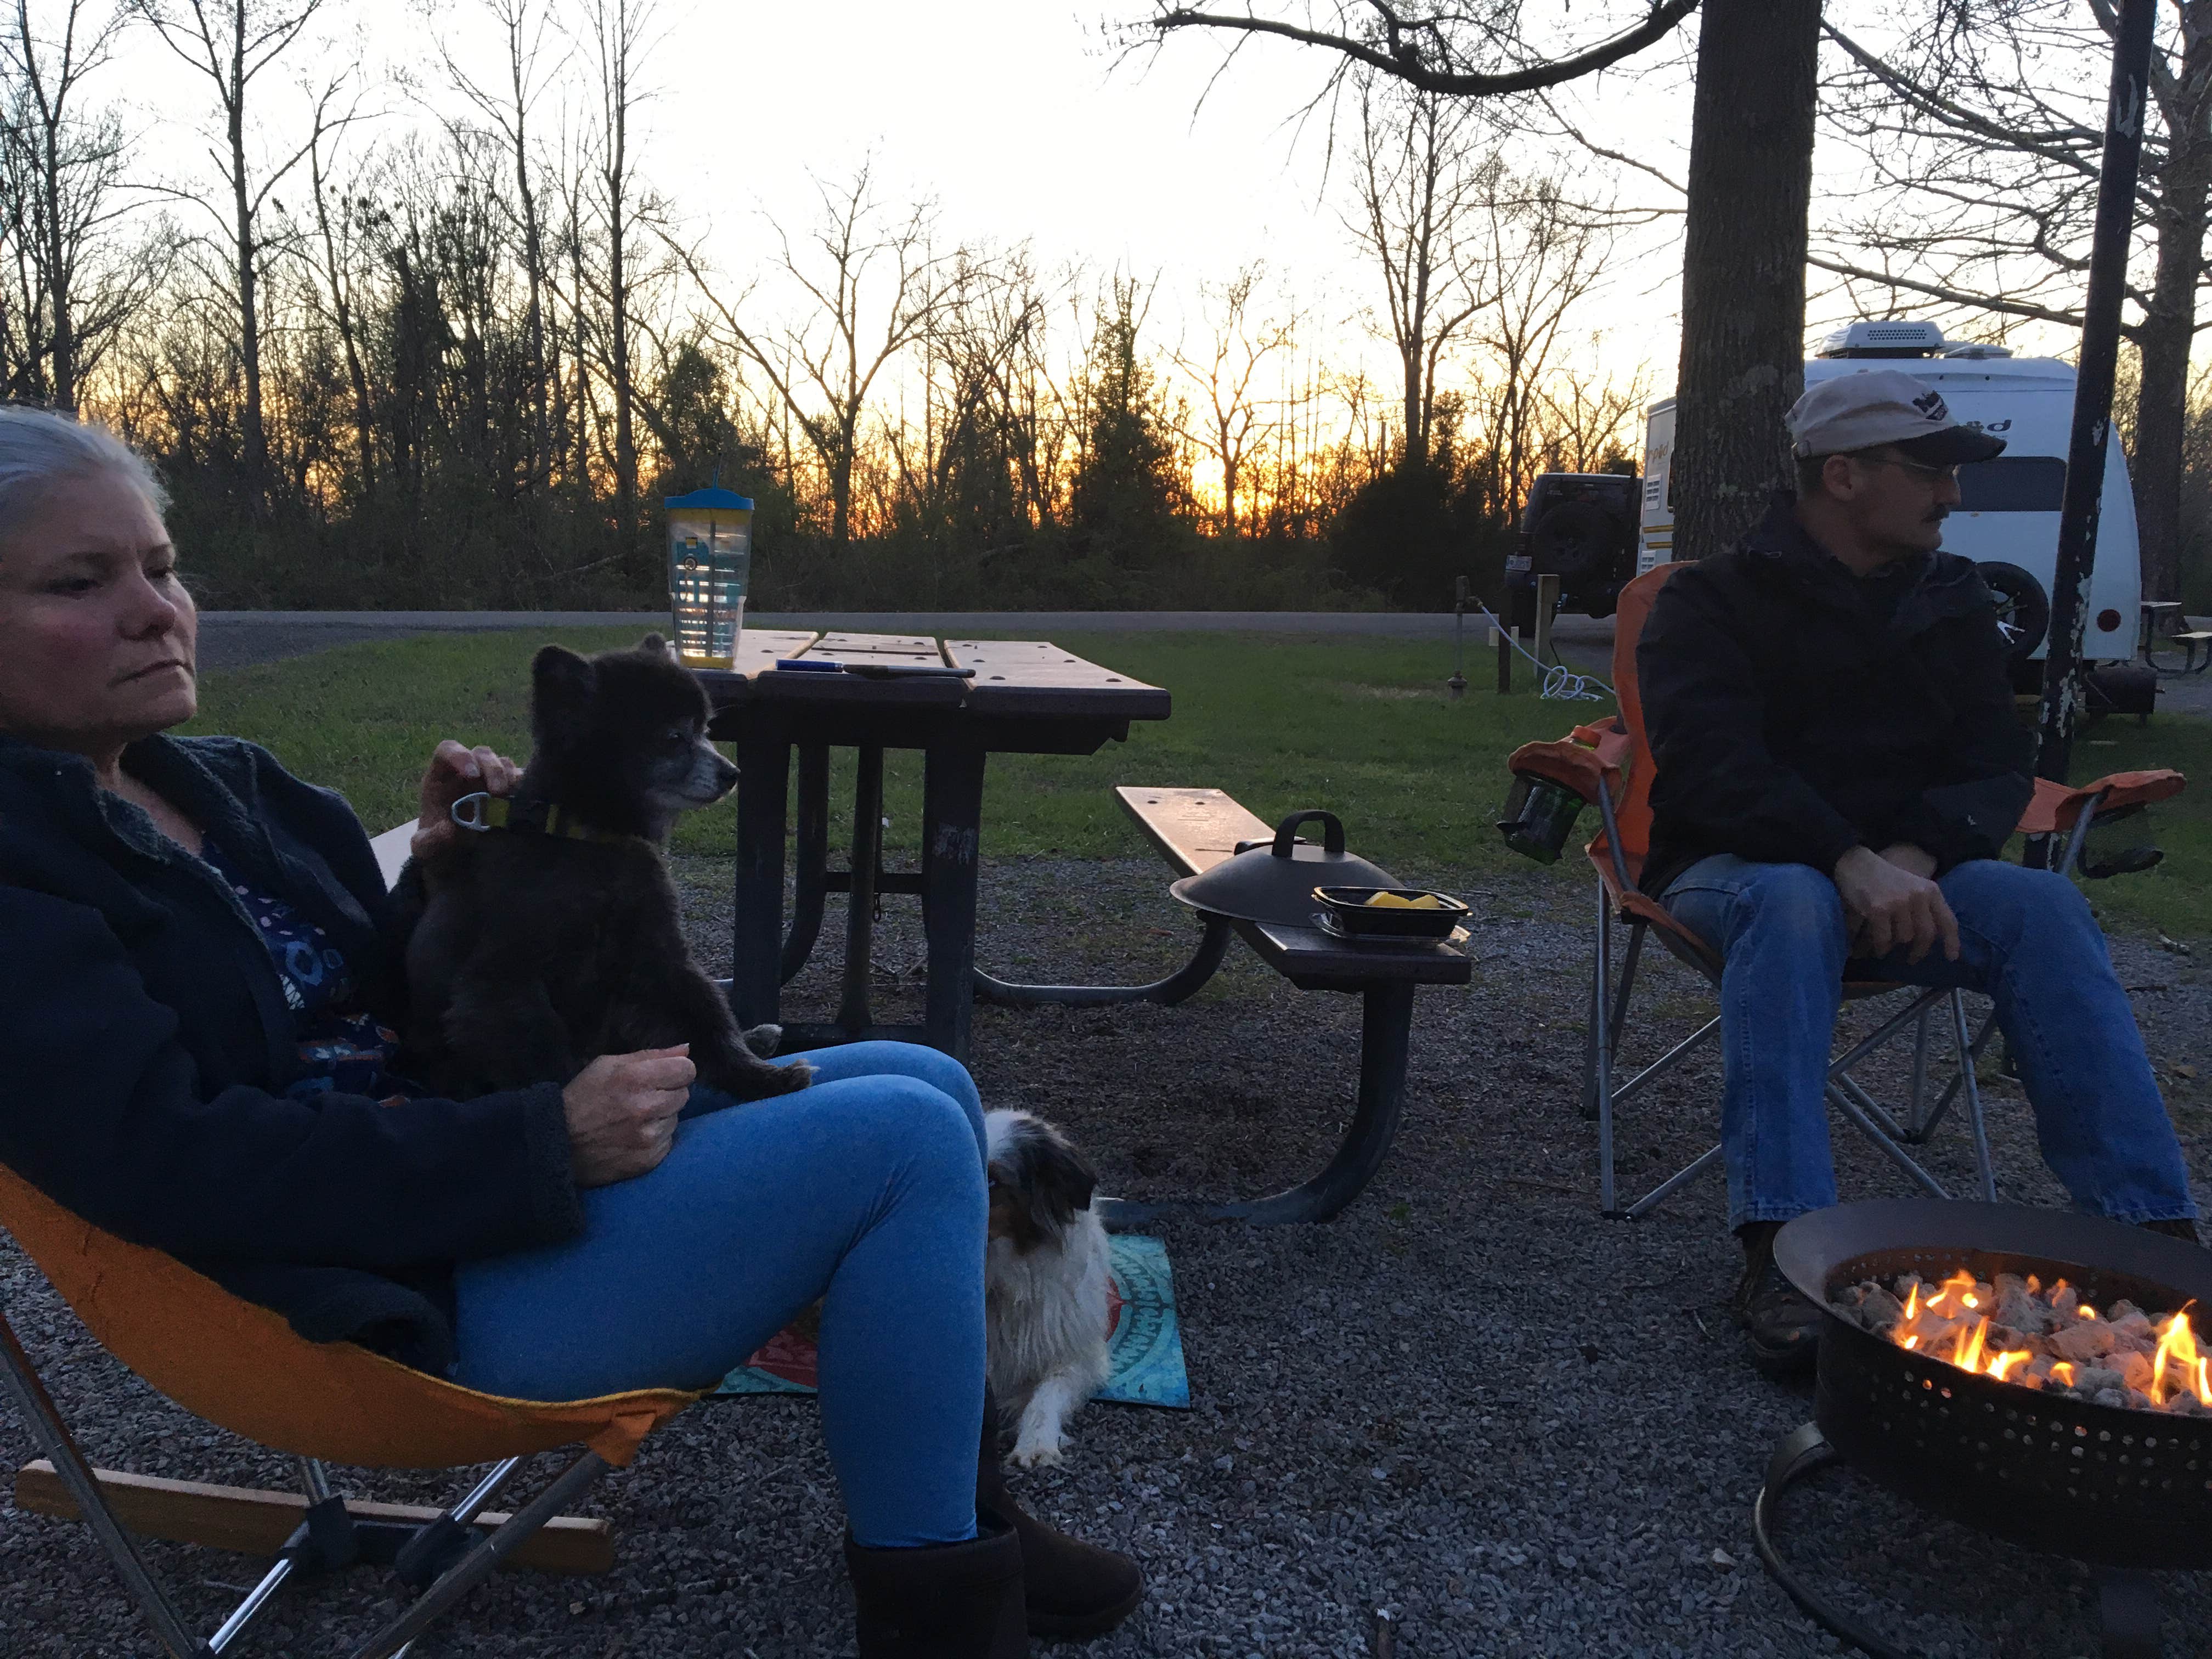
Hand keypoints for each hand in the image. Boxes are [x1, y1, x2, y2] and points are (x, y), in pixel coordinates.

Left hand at [411, 739, 522, 859]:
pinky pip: (520, 778)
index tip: (471, 774)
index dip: (460, 755)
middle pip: (481, 754)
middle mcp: (466, 772)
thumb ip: (431, 840)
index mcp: (440, 777)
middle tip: (498, 792)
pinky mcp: (507, 791)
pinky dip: (524, 786)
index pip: (448, 751)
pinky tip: (523, 802)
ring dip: (509, 777)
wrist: (455, 858)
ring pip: (503, 763)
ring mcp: (488, 780)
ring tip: (511, 799)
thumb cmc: (437, 845)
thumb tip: (450, 831)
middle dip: (492, 769)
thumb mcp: (426, 848)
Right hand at [561, 1046, 695, 1186]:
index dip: (677, 1071)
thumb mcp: (608, 1065)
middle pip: (684, 1094)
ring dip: (661, 1117)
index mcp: (635, 1078)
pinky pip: (668, 1141)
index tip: (664, 1076)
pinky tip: (633, 1137)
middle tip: (643, 1098)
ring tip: (634, 1119)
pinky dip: (656, 1139)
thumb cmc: (582, 1098)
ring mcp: (649, 1137)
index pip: (687, 1070)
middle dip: (668, 1093)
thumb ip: (651, 1056)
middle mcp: (646, 1107)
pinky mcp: (649, 1160)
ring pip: (676, 1118)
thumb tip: (686, 1050)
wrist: (557, 1144)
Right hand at [1833, 845, 1959, 964]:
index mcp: (1930, 890)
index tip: (1951, 958)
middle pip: (1926, 934)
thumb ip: (1924, 906)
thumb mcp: (1912, 887)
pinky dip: (1880, 947)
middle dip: (1920, 951)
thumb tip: (1931, 938)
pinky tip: (1877, 948)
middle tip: (1912, 959)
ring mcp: (1898, 903)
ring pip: (1904, 938)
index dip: (1952, 942)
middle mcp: (1918, 896)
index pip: (1948, 920)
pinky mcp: (1878, 910)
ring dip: (1894, 947)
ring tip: (1886, 949)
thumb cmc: (1884, 878)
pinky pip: (1884, 939)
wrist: (1856, 864)